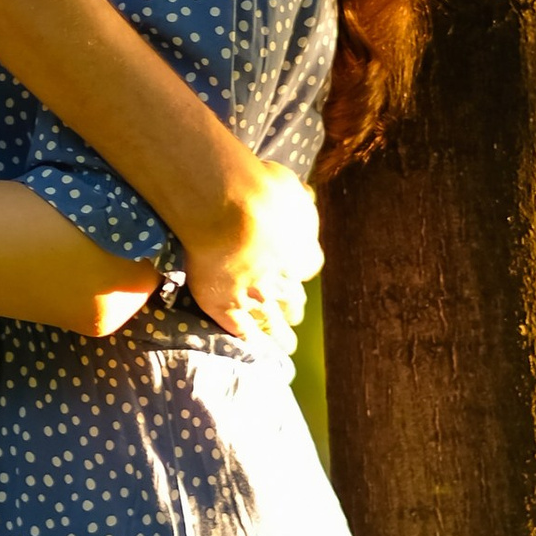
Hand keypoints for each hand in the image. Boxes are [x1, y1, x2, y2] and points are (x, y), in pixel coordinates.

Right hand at [183, 151, 320, 344]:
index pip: (308, 264)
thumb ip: (297, 198)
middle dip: (293, 306)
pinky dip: (251, 341)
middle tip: (292, 314)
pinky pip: (242, 332)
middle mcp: (285, 278)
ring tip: (283, 345)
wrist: (233, 209)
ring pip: (273, 323)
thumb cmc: (263, 189)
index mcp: (303, 249)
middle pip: (294, 300)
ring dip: (280, 335)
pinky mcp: (227, 308)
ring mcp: (256, 296)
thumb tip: (303, 195)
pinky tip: (254, 349)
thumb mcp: (291, 187)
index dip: (300, 266)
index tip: (295, 267)